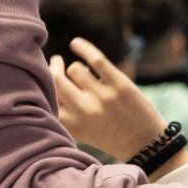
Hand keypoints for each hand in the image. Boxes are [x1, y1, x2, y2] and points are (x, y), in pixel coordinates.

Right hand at [52, 37, 179, 168]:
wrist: (147, 145)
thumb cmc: (111, 137)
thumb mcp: (81, 132)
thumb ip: (63, 114)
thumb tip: (45, 87)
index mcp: (71, 123)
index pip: (45, 97)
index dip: (41, 85)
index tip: (40, 78)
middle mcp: (83, 109)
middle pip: (55, 79)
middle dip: (53, 68)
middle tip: (55, 63)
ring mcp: (102, 96)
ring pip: (75, 69)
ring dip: (75, 68)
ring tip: (79, 70)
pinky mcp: (120, 85)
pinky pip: (96, 59)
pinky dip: (84, 48)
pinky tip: (76, 43)